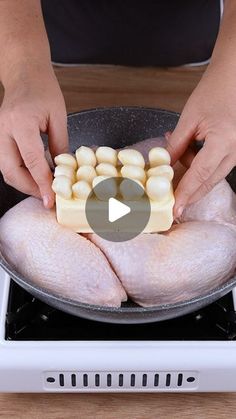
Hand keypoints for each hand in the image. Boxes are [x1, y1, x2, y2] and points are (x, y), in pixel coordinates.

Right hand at [0, 64, 67, 207]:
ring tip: (42, 190)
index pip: (31, 161)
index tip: (51, 200)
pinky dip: (19, 174)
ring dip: (23, 183)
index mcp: (20, 122)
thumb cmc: (43, 89)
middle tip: (47, 198)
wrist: (24, 74)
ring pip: (6, 170)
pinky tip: (34, 177)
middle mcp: (3, 129)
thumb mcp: (58, 116)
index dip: (42, 183)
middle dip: (29, 188)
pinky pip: (6, 162)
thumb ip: (60, 144)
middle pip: (11, 171)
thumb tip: (62, 171)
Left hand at [166, 66, 235, 217]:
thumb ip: (176, 145)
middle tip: (171, 201)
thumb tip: (164, 167)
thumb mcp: (189, 118)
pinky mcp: (235, 151)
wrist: (234, 76)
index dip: (186, 194)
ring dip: (192, 174)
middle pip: (208, 182)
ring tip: (178, 151)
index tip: (175, 210)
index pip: (200, 175)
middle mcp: (235, 151)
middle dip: (189, 193)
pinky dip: (199, 165)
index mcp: (223, 141)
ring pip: (211, 176)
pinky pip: (215, 166)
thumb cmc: (214, 91)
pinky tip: (187, 149)